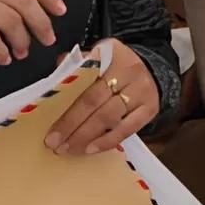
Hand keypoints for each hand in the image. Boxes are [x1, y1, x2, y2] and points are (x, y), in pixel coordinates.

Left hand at [44, 39, 159, 156]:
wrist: (154, 68)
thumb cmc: (116, 65)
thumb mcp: (98, 55)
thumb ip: (76, 65)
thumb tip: (54, 83)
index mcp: (111, 54)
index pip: (84, 82)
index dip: (67, 107)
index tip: (51, 128)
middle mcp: (128, 72)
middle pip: (95, 102)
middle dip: (72, 126)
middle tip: (54, 144)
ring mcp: (141, 92)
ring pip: (109, 118)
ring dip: (86, 137)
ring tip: (68, 149)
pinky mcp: (149, 109)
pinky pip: (126, 130)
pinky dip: (107, 141)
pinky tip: (90, 150)